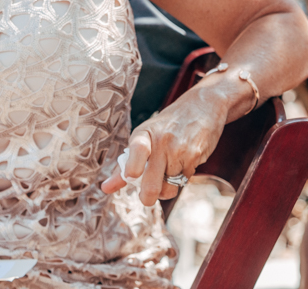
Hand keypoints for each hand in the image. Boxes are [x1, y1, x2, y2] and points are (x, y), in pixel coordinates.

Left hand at [100, 83, 229, 205]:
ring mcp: (180, 150)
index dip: (133, 165)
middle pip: (152, 181)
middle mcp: (161, 141)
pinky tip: (182, 164)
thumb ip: (125, 164)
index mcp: (144, 134)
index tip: (131, 176)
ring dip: (166, 188)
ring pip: (169, 186)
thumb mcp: (144, 137)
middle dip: (147, 197)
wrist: (201, 107)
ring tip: (166, 175)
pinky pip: (184, 181)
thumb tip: (106, 189)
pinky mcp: (195, 157)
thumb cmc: (166, 126)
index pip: (138, 148)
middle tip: (146, 199)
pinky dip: (181, 179)